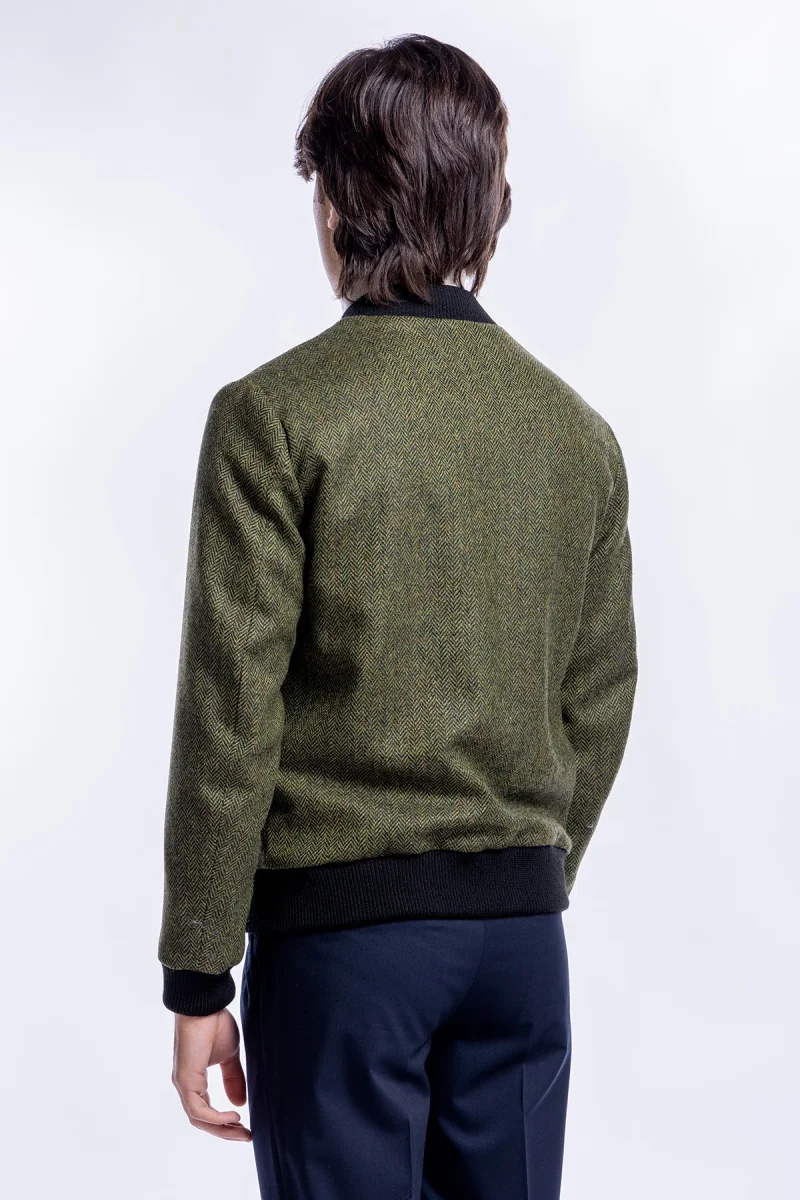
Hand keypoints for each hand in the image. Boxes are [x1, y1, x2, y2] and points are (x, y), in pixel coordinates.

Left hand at [171, 1007, 251, 1140]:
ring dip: (222, 1129)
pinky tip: (234, 1117)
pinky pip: (199, 1110)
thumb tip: (240, 1104)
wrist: (205, 1005)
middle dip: (225, 1132)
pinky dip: (216, 1118)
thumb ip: (233, 1079)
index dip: (225, 1123)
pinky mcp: (185, 1081)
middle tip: (247, 1137)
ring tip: (242, 1132)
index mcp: (195, 1080)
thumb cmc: (215, 1024)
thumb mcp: (230, 1056)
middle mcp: (186, 1086)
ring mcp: (183, 1085)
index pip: (206, 1112)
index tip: (246, 1128)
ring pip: (200, 1119)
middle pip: (203, 1121)